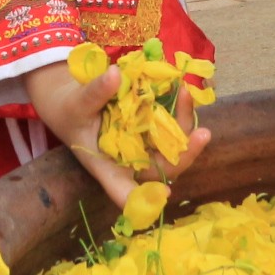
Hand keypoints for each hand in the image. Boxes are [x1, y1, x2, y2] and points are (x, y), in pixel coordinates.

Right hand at [25, 58, 211, 209]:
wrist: (74, 102)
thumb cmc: (71, 112)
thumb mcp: (76, 104)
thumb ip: (94, 93)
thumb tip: (115, 75)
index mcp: (108, 167)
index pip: (124, 190)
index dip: (145, 199)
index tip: (164, 195)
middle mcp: (131, 161)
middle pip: (162, 168)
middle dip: (185, 153)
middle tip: (203, 135)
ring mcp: (145, 145)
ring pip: (172, 146)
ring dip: (184, 126)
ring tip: (186, 95)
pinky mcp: (152, 129)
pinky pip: (171, 125)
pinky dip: (179, 110)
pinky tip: (183, 91)